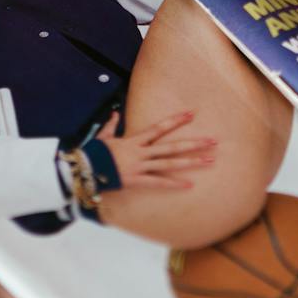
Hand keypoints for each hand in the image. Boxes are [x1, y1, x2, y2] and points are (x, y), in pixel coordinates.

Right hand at [92, 111, 215, 190]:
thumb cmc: (93, 153)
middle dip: (194, 143)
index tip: (191, 114)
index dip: (176, 120)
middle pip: (172, 146)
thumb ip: (111, 125)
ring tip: (209, 161)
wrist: (84, 169)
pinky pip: (158, 182)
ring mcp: (140, 166)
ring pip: (170, 163)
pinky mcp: (136, 180)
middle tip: (212, 141)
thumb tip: (115, 113)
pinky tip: (189, 184)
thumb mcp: (103, 137)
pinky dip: (174, 184)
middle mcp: (141, 152)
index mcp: (134, 140)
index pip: (159, 127)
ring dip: (191, 162)